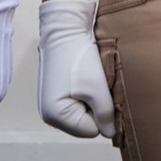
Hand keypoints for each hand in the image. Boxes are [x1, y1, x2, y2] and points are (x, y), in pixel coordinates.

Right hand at [38, 0, 114, 138]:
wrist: (65, 28)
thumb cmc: (78, 57)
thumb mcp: (97, 89)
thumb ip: (106, 115)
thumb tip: (111, 133)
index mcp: (55, 116)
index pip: (91, 130)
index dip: (102, 113)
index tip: (102, 91)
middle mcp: (49, 114)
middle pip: (86, 123)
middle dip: (96, 106)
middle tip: (96, 83)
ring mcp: (51, 103)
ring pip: (84, 111)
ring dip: (92, 98)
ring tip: (90, 78)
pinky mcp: (56, 92)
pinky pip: (78, 101)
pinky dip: (86, 91)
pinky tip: (85, 76)